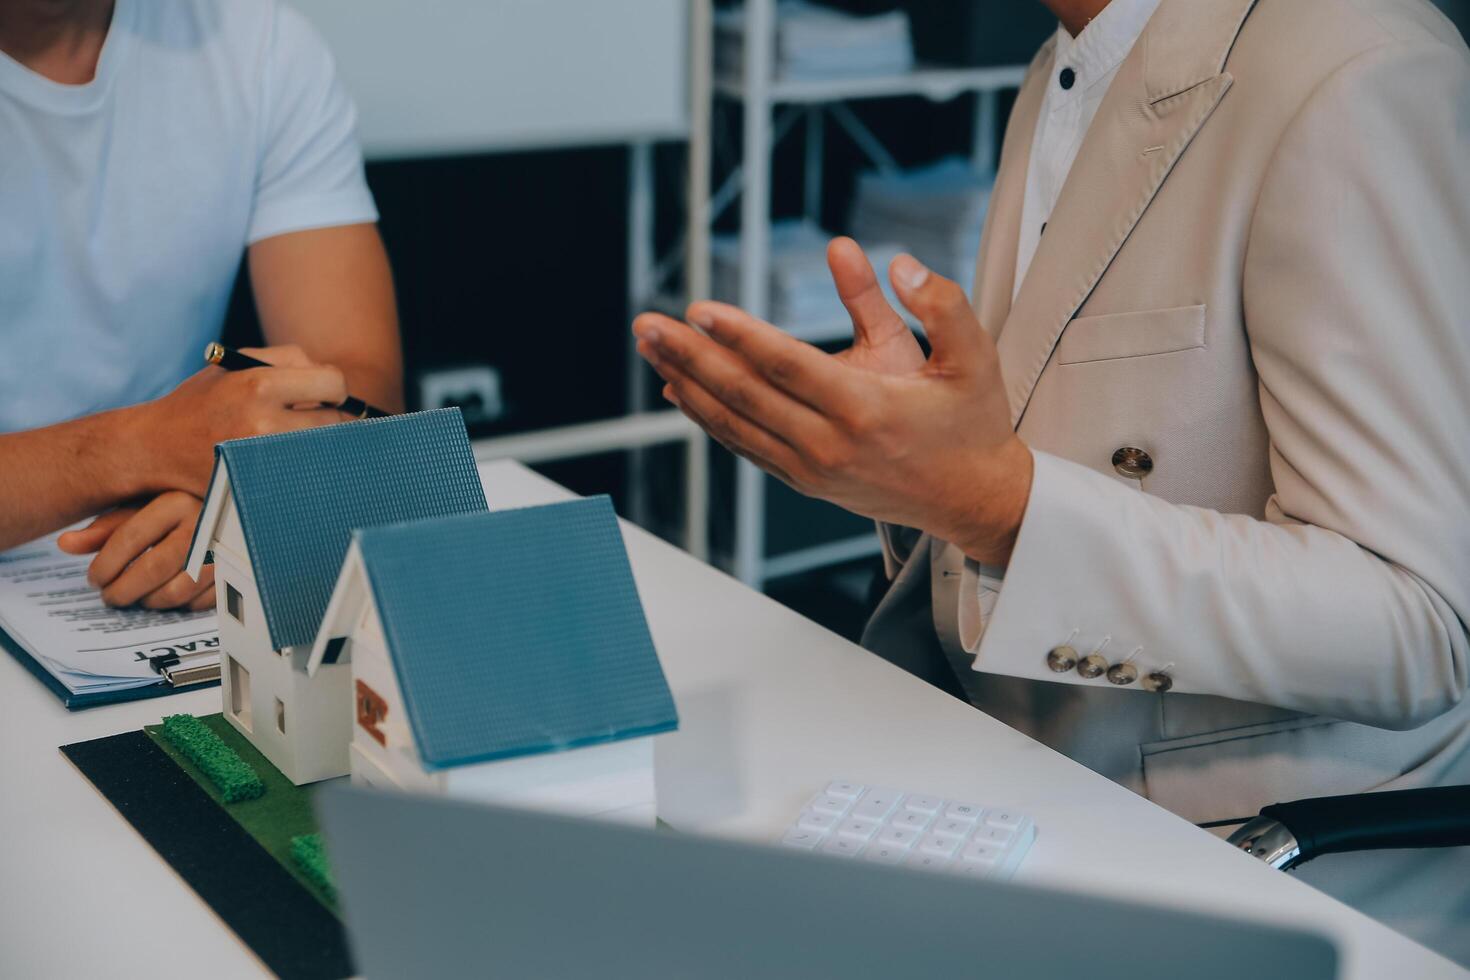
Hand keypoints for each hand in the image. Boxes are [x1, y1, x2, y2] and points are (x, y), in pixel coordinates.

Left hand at [57, 491, 215, 609]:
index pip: (130, 539)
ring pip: (178, 591)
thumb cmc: (176, 506)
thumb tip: (66, 544)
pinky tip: (165, 596)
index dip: (105, 565)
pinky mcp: (235, 570)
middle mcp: (203, 523)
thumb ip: (105, 527)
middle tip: (110, 596)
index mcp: (177, 500)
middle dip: (123, 591)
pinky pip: (201, 601)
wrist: (228, 505)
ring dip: (149, 602)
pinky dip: (179, 606)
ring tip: (136, 598)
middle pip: (153, 569)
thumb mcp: (140, 507)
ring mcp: (223, 549)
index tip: (94, 579)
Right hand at [125, 344, 350, 496]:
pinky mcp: (259, 484)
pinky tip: (293, 458)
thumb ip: (285, 359)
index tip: (327, 395)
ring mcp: (262, 458)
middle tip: (318, 419)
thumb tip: (327, 375)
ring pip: (324, 450)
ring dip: (321, 444)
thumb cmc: (199, 401)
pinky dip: (305, 466)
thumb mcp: (235, 364)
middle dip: (331, 418)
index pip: (333, 383)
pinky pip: (304, 473)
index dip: (335, 389)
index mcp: (259, 385)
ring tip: (304, 438)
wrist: (155, 448)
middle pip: (335, 421)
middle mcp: (264, 422)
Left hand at [632, 249, 1032, 565]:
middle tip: (647, 323)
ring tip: (651, 349)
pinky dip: (709, 419)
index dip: (738, 336)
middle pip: (745, 395)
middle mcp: (830, 445)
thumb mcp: (971, 355)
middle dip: (690, 355)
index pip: (786, 366)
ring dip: (688, 383)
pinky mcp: (804, 481)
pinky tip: (681, 390)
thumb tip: (892, 260)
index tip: (697, 309)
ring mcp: (812, 469)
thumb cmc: (972, 422)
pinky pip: (745, 446)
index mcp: (867, 409)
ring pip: (735, 424)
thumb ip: (936, 302)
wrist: (974, 498)